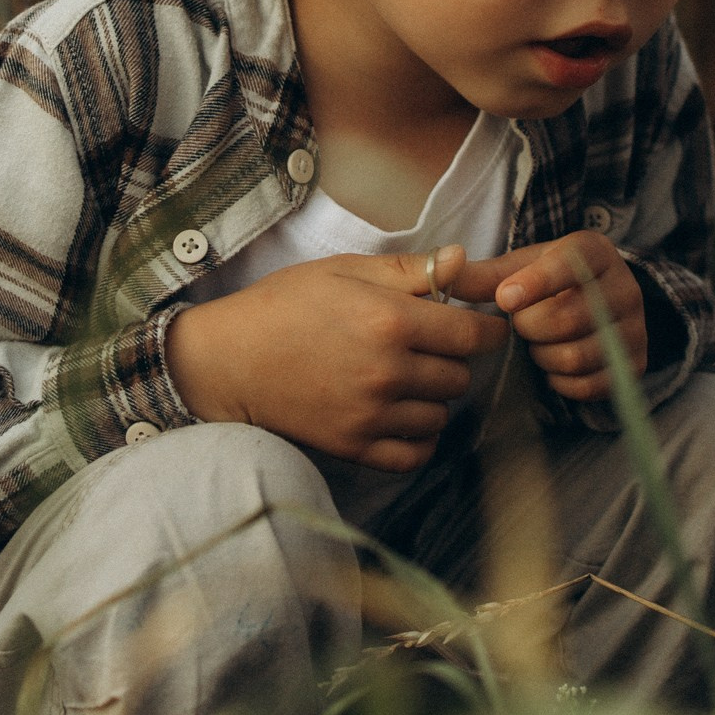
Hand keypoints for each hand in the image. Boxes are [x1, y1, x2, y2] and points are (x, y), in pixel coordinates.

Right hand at [165, 245, 508, 471]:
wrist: (227, 360)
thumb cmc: (283, 305)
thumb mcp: (343, 269)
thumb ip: (409, 269)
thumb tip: (463, 260)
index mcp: (390, 321)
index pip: (474, 335)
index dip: (488, 328)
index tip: (481, 325)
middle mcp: (388, 372)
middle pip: (461, 376)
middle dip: (453, 360)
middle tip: (428, 347)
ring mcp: (372, 415)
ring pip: (441, 415)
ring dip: (434, 398)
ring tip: (407, 379)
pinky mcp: (354, 447)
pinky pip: (415, 454)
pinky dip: (418, 438)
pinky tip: (403, 416)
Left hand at [452, 230, 646, 399]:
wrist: (601, 305)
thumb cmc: (550, 283)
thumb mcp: (522, 268)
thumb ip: (484, 275)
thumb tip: (443, 276)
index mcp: (595, 252)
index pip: (568, 265)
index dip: (534, 284)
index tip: (505, 299)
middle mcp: (624, 287)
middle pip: (564, 320)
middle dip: (529, 328)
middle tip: (522, 325)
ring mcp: (635, 329)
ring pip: (574, 357)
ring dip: (542, 357)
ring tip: (538, 344)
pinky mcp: (636, 364)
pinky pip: (588, 385)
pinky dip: (561, 381)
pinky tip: (554, 366)